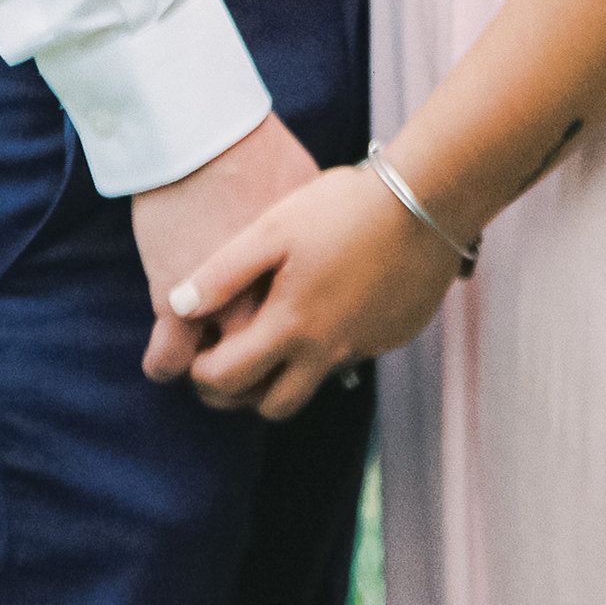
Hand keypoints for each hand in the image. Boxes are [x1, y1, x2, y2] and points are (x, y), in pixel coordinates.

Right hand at [134, 112, 317, 381]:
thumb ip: (314, 229)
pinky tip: (166, 359)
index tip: (285, 343)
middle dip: (257, 375)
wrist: (200, 132)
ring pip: (220, 377)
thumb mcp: (304, 188)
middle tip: (244, 368)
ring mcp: (221, 309)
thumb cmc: (256, 148)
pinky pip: (167, 361)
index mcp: (302, 276)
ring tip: (202, 364)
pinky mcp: (174, 305)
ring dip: (210, 376)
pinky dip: (164, 364)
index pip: (311, 336)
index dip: (299, 346)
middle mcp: (267, 301)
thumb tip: (329, 240)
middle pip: (268, 367)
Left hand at [171, 160, 462, 421]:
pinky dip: (327, 347)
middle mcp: (327, 351)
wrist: (428, 199)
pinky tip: (326, 302)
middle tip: (226, 361)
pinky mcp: (392, 334)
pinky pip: (349, 358)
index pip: (228, 381)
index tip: (194, 353)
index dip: (200, 374)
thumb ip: (224, 271)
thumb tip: (177, 305)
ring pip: (312, 386)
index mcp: (291, 328)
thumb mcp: (275, 227)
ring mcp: (364, 347)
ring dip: (283, 377)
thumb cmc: (344, 207)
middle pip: (271, 407)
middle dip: (240, 395)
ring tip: (271, 336)